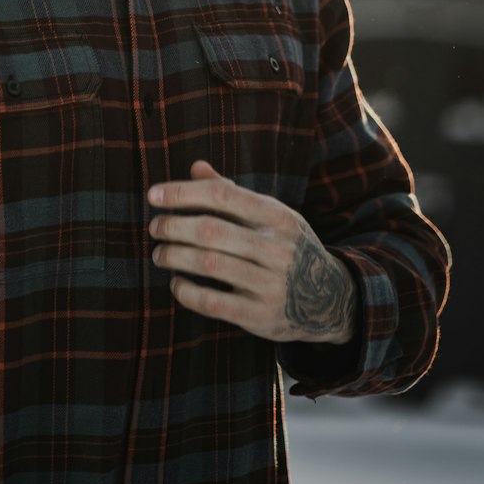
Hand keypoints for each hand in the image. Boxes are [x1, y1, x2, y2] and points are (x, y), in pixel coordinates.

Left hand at [147, 160, 356, 344]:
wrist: (331, 300)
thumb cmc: (287, 247)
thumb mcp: (271, 216)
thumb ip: (232, 193)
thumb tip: (196, 167)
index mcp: (278, 216)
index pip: (223, 195)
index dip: (183, 193)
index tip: (153, 195)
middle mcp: (277, 248)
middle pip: (211, 230)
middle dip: (173, 226)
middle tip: (155, 227)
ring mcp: (271, 284)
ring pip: (209, 264)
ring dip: (174, 256)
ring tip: (159, 254)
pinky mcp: (261, 316)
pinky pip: (214, 303)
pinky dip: (187, 292)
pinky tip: (177, 283)